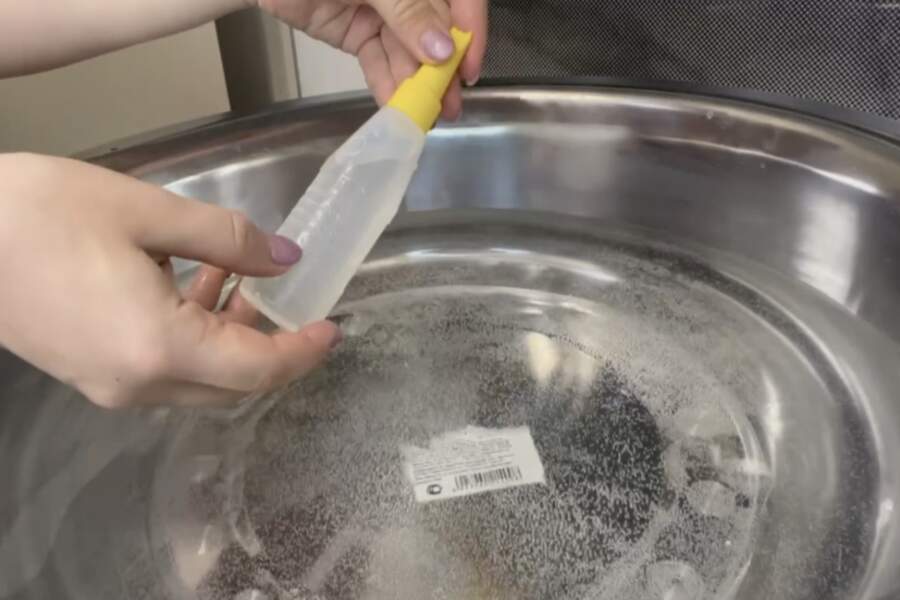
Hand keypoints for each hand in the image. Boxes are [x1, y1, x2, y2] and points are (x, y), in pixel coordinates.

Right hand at [0, 153, 340, 408]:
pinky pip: (162, 369)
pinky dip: (193, 338)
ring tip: (241, 279)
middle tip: (290, 297)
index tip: (332, 326)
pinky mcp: (88, 373)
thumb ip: (227, 240)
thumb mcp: (145, 212)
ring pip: (198, 378)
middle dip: (271, 346)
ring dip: (231, 338)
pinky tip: (193, 284)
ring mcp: (108, 386)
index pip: (258, 370)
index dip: (302, 351)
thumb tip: (285, 260)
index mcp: (159, 348)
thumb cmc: (38, 212)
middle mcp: (137, 384)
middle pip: (232, 383)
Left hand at [254, 0, 487, 118]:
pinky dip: (387, 84)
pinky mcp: (361, 34)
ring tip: (422, 115)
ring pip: (408, 51)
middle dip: (442, 69)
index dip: (470, 33)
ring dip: (415, 83)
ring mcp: (385, 12)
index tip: (470, 69)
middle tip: (449, 105)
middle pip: (436, 30)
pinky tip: (395, 106)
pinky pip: (380, 61)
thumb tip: (444, 50)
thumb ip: (408, 12)